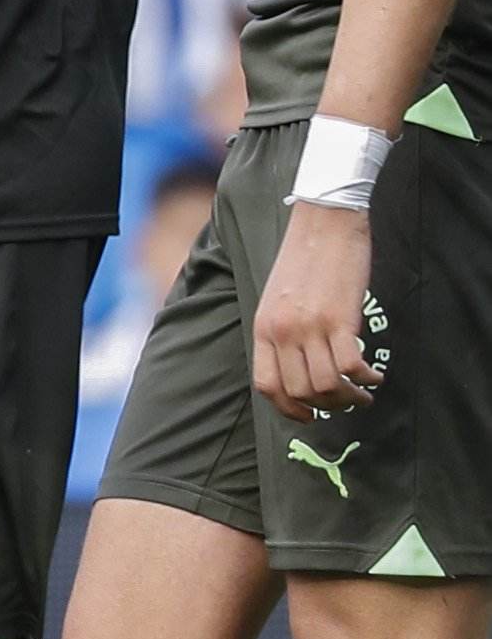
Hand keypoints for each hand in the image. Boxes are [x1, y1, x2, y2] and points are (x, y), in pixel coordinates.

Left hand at [252, 202, 382, 420]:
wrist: (324, 223)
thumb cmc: (304, 259)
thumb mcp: (277, 298)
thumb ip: (282, 331)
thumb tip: (298, 365)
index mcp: (264, 329)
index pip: (267, 385)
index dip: (288, 408)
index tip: (309, 415)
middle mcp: (282, 332)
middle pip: (300, 391)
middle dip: (327, 406)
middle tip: (347, 402)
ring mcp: (309, 327)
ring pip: (326, 386)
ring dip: (349, 398)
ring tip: (364, 393)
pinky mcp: (339, 319)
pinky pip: (351, 366)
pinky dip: (366, 379)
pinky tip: (375, 376)